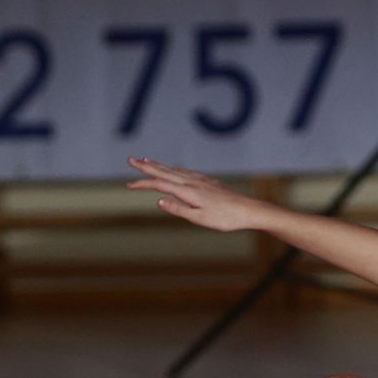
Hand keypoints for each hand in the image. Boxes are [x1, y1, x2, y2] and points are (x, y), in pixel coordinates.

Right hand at [124, 156, 266, 231]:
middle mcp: (192, 182)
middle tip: (130, 159)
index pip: (160, 184)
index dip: (143, 183)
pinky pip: (186, 172)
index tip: (128, 185)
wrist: (248, 210)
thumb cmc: (225, 218)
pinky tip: (174, 169)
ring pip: (174, 170)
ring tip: (146, 161)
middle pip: (164, 172)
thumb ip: (178, 209)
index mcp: (188, 191)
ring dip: (159, 165)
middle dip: (146, 166)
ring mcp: (201, 180)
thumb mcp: (200, 218)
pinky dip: (174, 169)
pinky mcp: (208, 182)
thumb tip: (158, 200)